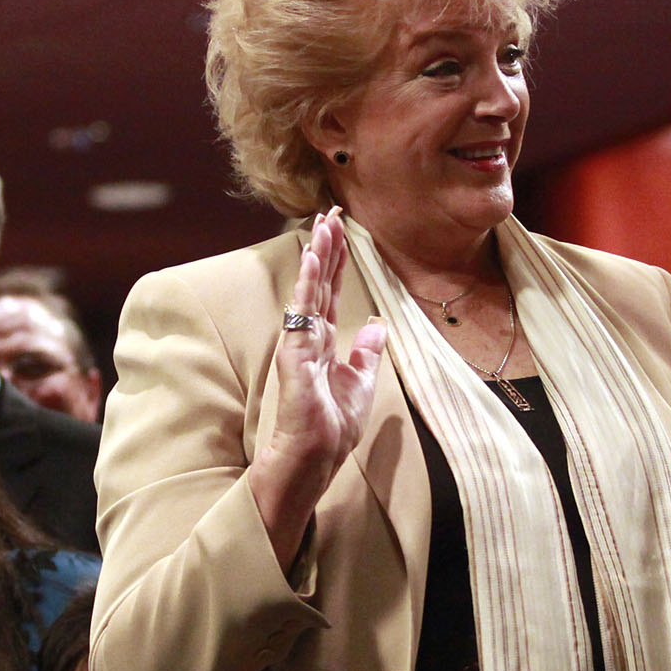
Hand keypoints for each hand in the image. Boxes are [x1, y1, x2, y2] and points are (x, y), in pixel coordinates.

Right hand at [249, 208, 387, 559]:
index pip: (329, 293)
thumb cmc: (331, 429)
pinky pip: (302, 310)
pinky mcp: (294, 353)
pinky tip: (313, 257)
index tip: (341, 231)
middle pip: (318, 283)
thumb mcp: (360, 384)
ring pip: (309, 289)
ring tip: (323, 224)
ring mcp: (299, 343)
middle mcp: (308, 337)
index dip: (337, 262)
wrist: (315, 458)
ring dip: (317, 255)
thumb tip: (375, 324)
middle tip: (331, 212)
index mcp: (323, 343)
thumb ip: (365, 353)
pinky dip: (307, 282)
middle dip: (326, 247)